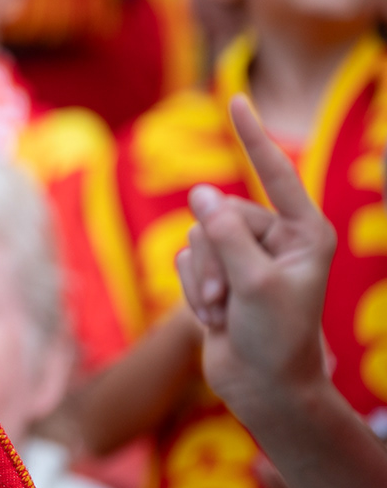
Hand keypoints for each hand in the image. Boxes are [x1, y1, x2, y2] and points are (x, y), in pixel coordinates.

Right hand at [174, 95, 335, 425]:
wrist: (263, 389)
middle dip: (212, 257)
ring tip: (221, 312)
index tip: (237, 98)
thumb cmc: (276, 339)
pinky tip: (214, 316)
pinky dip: (191, 287)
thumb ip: (225, 233)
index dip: (253, 136)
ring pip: (196, 235)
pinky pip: (184, 257)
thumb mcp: (254, 283)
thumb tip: (201, 192)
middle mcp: (276, 238)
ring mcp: (246, 255)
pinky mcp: (218, 272)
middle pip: (220, 213)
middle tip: (225, 299)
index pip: (276, 173)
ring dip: (200, 277)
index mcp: (303, 233)